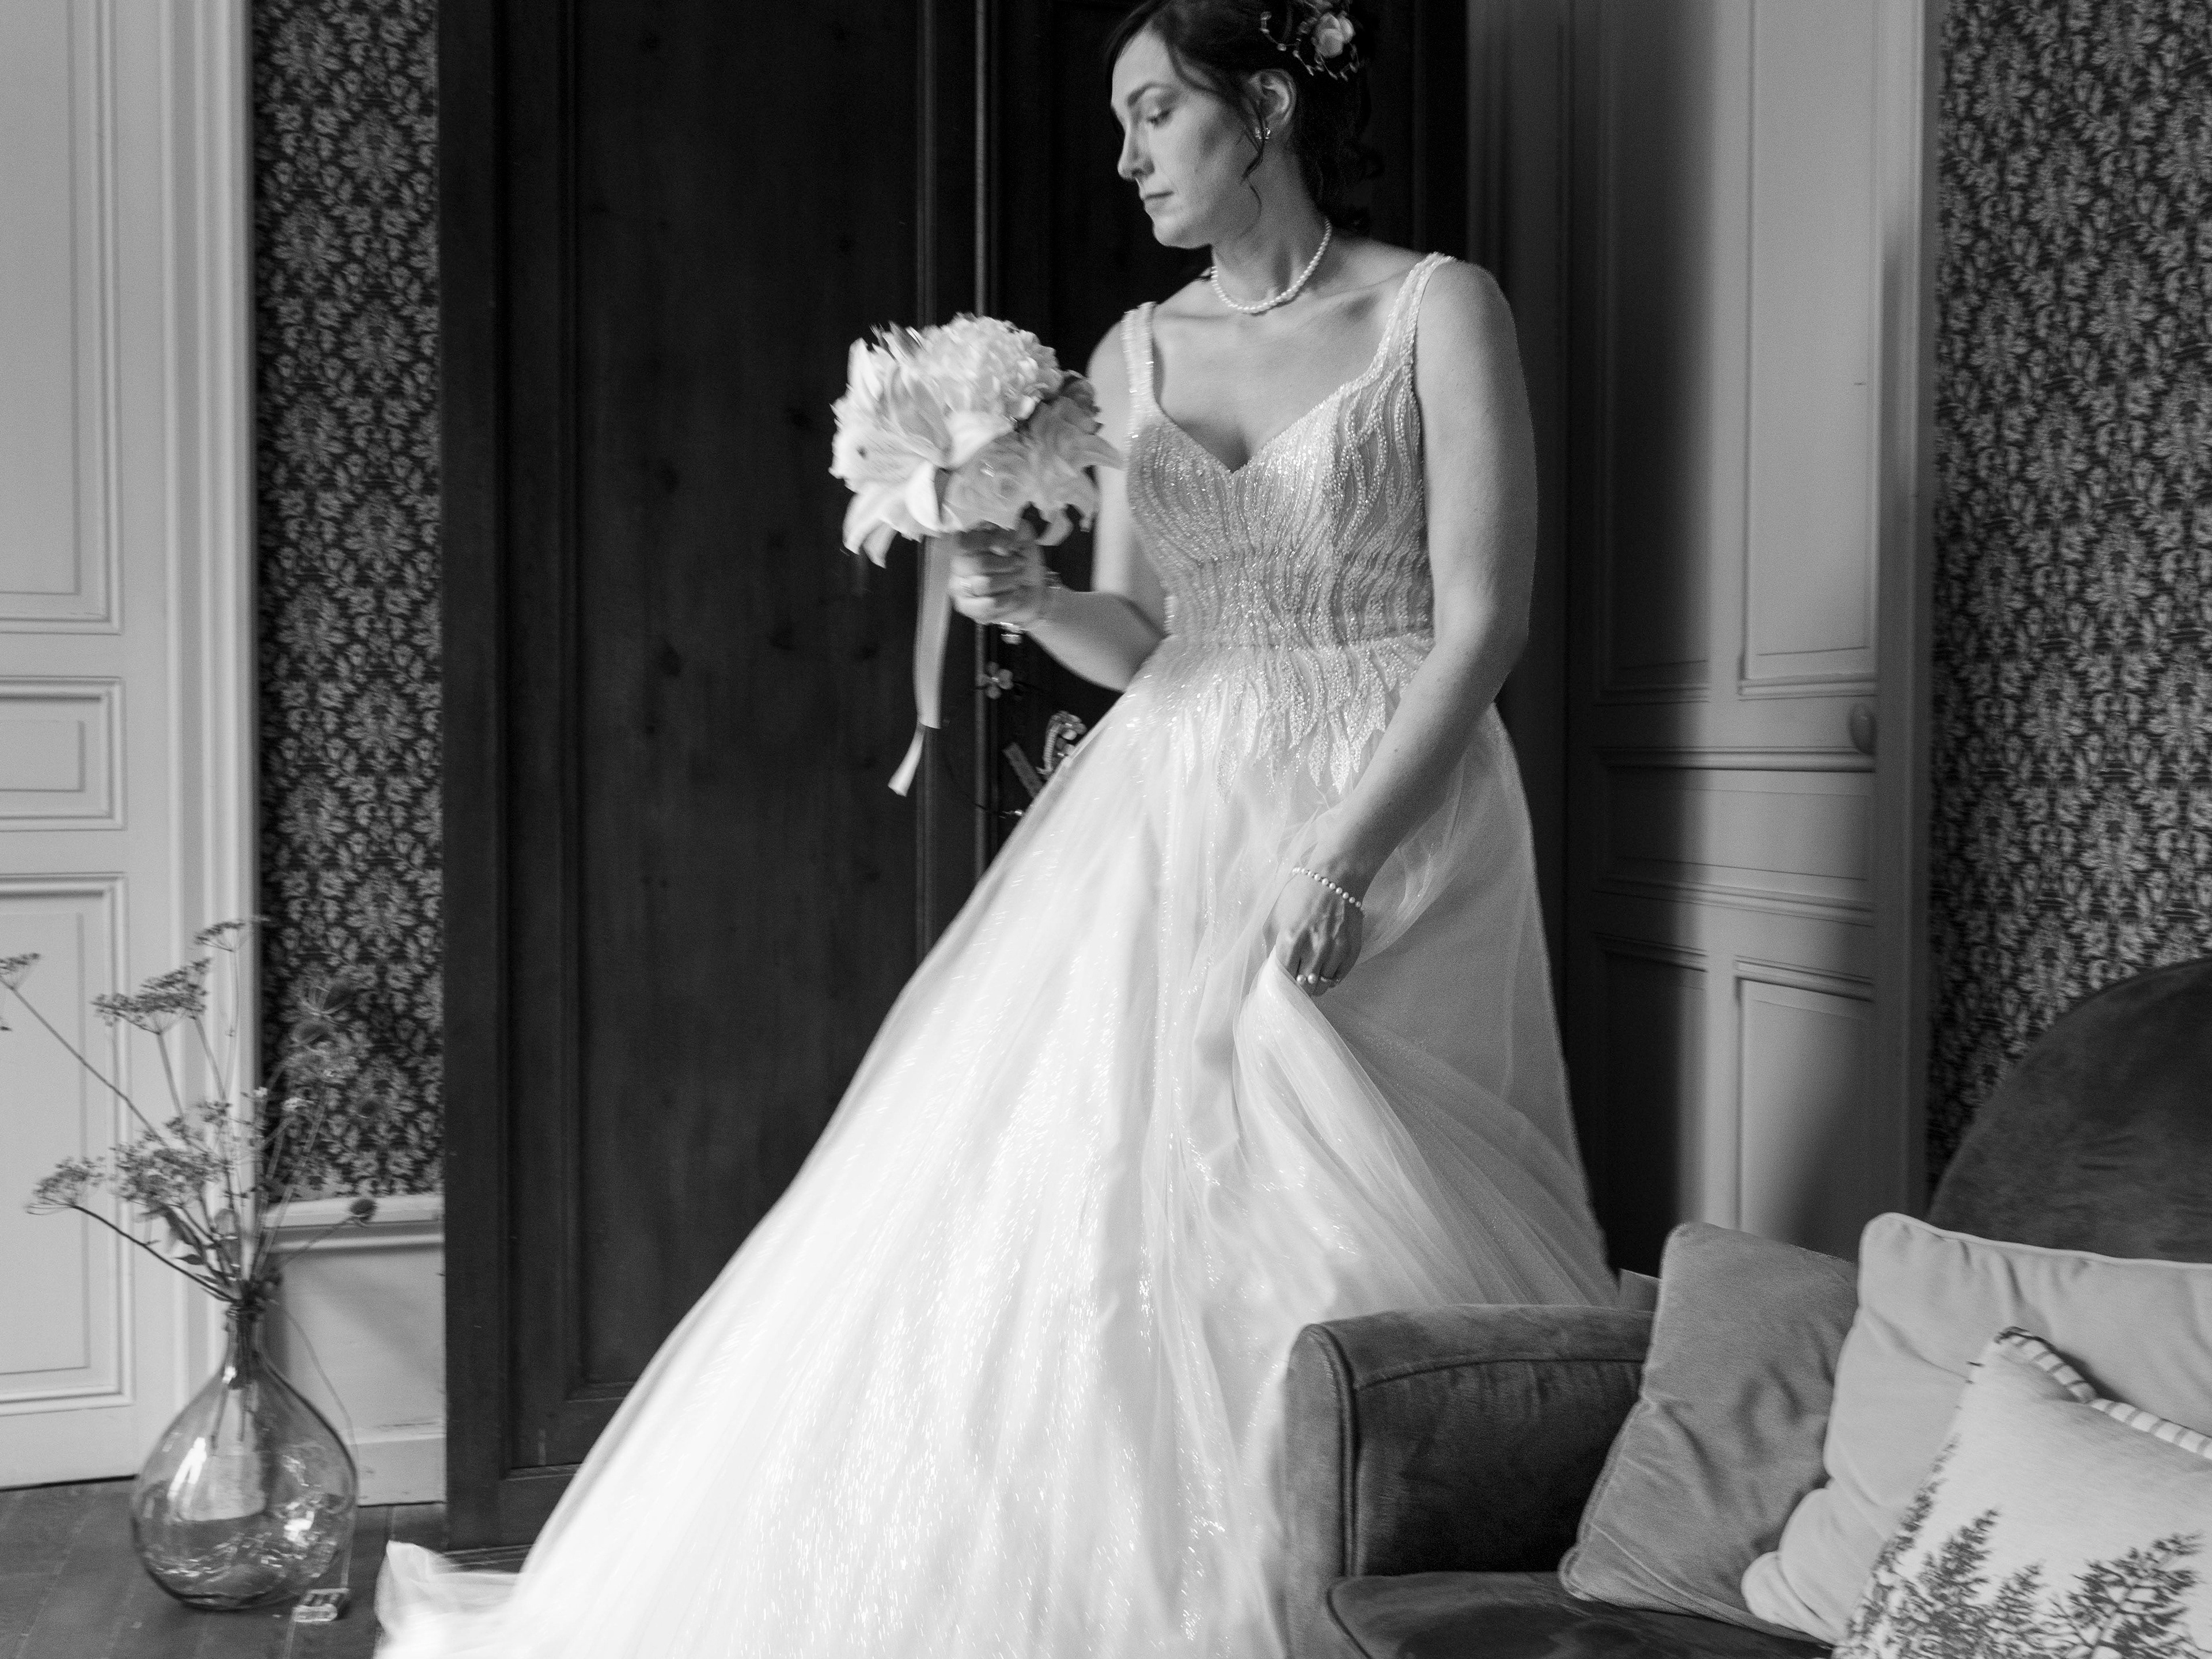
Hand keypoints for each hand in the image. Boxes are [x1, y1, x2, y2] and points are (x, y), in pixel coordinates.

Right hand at [942, 528, 1049, 628]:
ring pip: (984, 585)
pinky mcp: (967, 608)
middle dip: (1006, 565)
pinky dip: (1007, 600)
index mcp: (967, 543)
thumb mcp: (1023, 538)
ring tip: (1017, 580)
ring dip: (1009, 582)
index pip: (964, 542)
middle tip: (1018, 565)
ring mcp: (959, 588)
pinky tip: (1013, 595)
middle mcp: (958, 565)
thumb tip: (1006, 536)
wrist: (1033, 590)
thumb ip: (1014, 529)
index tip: (1011, 547)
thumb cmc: (1023, 563)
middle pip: (978, 564)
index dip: (989, 543)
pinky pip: (987, 605)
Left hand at [1269, 863, 1366, 998]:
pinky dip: (1332, 977)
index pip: (1285, 977)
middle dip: (1300, 987)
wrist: (1336, 877)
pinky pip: (1340, 975)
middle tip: (1298, 982)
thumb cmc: (1301, 894)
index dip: (1284, 982)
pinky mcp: (1352, 949)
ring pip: (1323, 984)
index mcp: (1290, 942)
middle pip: (1305, 986)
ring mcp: (1335, 951)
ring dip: (1316, 984)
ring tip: (1312, 978)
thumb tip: (1274, 964)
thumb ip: (1271, 943)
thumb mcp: (1275, 915)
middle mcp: (1313, 950)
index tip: (1284, 981)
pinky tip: (1327, 971)